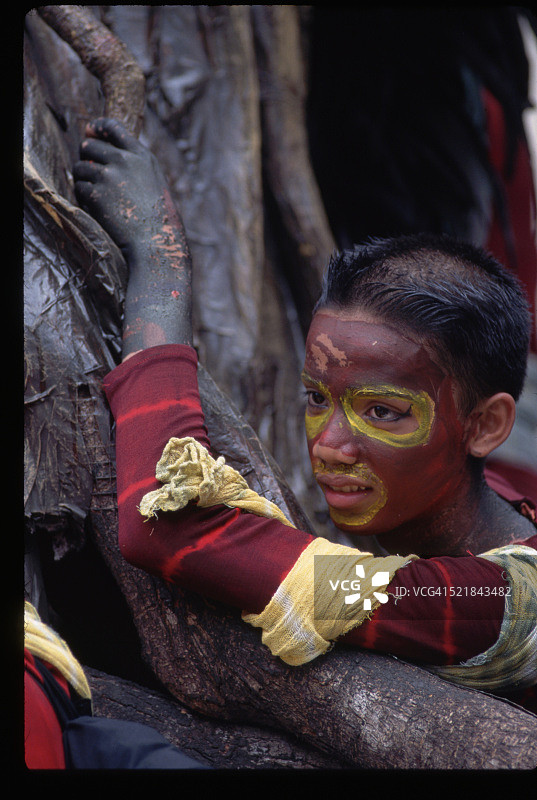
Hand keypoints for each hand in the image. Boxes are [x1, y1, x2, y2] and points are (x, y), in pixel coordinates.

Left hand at [73, 117, 176, 259]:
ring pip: (80, 167)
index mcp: (142, 156)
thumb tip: (100, 153)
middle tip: (91, 172)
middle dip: (86, 157)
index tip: (90, 130)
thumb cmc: (158, 217)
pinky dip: (84, 198)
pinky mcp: (96, 193)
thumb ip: (132, 165)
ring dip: (83, 179)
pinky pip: (79, 187)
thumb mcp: (153, 182)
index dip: (97, 127)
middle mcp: (124, 161)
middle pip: (89, 145)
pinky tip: (97, 209)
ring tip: (97, 196)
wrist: (156, 241)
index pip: (113, 127)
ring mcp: (109, 176)